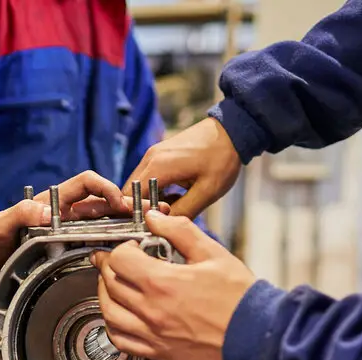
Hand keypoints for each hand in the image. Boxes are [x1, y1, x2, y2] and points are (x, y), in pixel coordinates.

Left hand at [0, 170, 159, 275]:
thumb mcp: (1, 225)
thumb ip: (20, 214)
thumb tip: (45, 212)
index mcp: (55, 201)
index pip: (87, 184)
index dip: (105, 188)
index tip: (119, 201)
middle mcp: (68, 214)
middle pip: (105, 203)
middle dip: (129, 204)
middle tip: (154, 210)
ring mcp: (72, 232)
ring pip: (107, 222)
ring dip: (130, 222)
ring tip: (155, 224)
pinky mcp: (72, 249)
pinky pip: (98, 242)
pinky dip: (118, 242)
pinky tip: (135, 248)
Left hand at [91, 211, 255, 359]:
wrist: (256, 334)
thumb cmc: (239, 297)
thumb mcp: (212, 253)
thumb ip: (179, 230)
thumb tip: (154, 218)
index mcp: (163, 283)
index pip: (119, 259)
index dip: (122, 248)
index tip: (132, 247)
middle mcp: (152, 310)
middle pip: (111, 284)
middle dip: (110, 267)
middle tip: (118, 261)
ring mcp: (152, 334)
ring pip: (109, 314)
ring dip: (107, 295)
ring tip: (115, 286)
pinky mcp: (158, 351)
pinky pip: (121, 341)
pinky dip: (114, 326)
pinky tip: (121, 316)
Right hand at [123, 118, 240, 218]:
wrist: (231, 130)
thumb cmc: (222, 159)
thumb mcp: (207, 192)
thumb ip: (183, 212)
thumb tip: (164, 227)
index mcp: (158, 167)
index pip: (130, 198)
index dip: (137, 215)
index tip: (152, 227)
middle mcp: (150, 158)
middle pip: (131, 192)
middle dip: (143, 209)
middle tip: (164, 221)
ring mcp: (153, 154)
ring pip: (139, 186)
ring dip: (151, 200)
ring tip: (174, 208)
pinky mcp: (160, 155)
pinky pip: (149, 178)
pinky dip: (156, 191)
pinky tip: (176, 197)